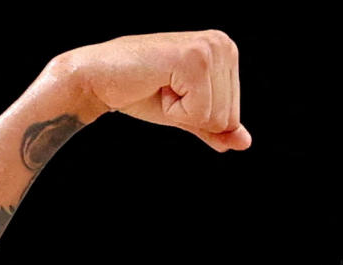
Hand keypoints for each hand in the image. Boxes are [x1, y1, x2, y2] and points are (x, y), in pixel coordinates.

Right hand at [54, 30, 249, 151]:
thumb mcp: (186, 114)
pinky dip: (174, 110)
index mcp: (226, 52)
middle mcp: (223, 44)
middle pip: (228, 117)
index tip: (173, 93)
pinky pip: (199, 112)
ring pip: (216, 117)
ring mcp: (209, 49)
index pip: (233, 115)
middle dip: (192, 115)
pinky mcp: (193, 59)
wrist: (97, 79)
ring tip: (160, 86)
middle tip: (164, 90)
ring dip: (182, 112)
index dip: (198, 116)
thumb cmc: (141, 92)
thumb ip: (216, 128)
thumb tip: (245, 143)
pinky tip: (157, 85)